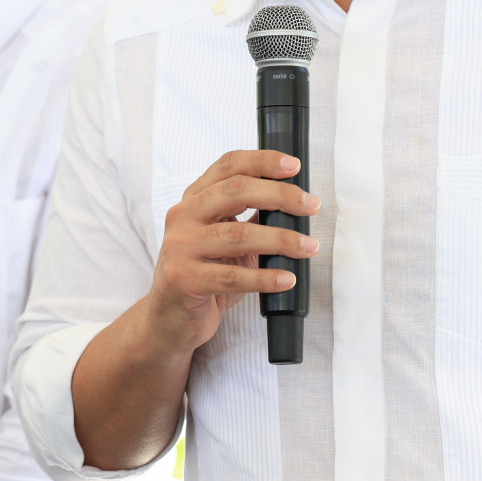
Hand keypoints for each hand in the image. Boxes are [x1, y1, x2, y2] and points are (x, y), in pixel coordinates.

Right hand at [139, 149, 319, 355]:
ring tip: (309, 247)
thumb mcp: (225, 238)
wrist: (170, 319)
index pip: (228, 166)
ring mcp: (180, 247)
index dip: (262, 161)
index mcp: (194, 199)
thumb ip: (250, 216)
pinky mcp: (183, 279)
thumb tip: (295, 202)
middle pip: (236, 192)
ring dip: (281, 239)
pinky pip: (232, 277)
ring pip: (238, 235)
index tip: (295, 166)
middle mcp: (183, 216)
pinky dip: (264, 278)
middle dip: (280, 195)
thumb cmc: (205, 274)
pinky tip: (287, 279)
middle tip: (311, 206)